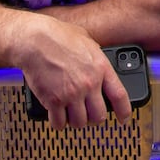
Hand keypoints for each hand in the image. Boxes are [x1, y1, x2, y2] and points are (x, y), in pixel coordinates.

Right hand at [16, 17, 131, 127]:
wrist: (35, 40)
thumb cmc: (58, 36)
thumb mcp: (87, 41)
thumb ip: (95, 57)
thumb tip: (98, 65)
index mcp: (101, 67)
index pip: (119, 96)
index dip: (124, 111)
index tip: (123, 118)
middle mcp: (89, 83)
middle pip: (99, 116)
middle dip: (94, 118)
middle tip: (89, 114)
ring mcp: (71, 94)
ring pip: (80, 122)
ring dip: (76, 121)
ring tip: (72, 114)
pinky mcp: (53, 101)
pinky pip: (59, 123)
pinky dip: (58, 123)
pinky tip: (57, 116)